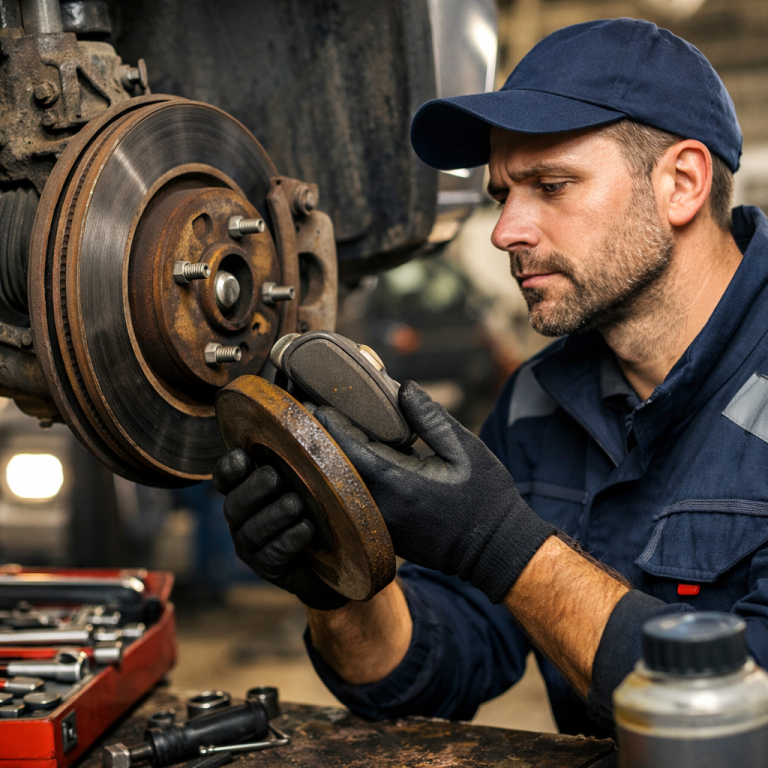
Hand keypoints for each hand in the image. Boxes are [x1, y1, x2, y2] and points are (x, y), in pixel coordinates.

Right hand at [214, 448, 348, 610]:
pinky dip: (289, 541)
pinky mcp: (270, 569)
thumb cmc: (329, 503)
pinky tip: (307, 529)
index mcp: (251, 488)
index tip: (243, 456)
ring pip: (250, 532)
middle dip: (252, 490)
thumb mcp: (324, 469)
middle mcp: (245, 517)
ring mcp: (254, 546)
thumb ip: (314, 441)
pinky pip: (272, 556)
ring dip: (273, 516)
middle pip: (233, 505)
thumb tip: (316, 410)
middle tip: (275, 477)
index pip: (227, 477)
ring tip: (297, 504)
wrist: (347, 553)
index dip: (229, 469)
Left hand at [314, 381, 556, 602]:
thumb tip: (403, 387)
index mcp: (402, 484)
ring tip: (324, 434)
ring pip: (345, 488)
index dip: (331, 426)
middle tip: (311, 416)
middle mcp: (383, 508)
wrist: (495, 551)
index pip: (352, 450)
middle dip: (325, 441)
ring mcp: (381, 525)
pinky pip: (357, 502)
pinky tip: (350, 461)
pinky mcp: (384, 534)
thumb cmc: (485, 498)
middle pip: (339, 469)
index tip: (315, 406)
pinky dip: (351, 479)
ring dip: (334, 462)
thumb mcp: (466, 450)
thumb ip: (431, 418)